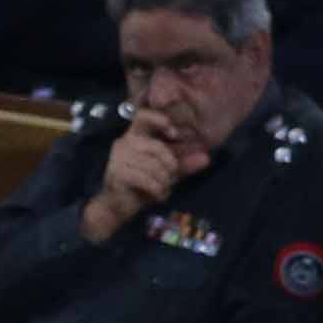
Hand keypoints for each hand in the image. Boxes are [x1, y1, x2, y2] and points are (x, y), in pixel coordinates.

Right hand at [87, 112, 187, 237]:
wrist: (119, 206)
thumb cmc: (143, 185)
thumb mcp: (167, 173)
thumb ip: (184, 164)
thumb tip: (206, 158)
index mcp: (135, 136)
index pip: (142, 116)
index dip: (158, 120)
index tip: (174, 134)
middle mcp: (124, 143)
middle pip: (157, 147)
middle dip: (170, 166)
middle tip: (170, 180)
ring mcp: (118, 157)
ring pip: (153, 166)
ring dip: (164, 183)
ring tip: (162, 190)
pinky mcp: (117, 173)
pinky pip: (146, 179)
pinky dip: (157, 190)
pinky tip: (157, 195)